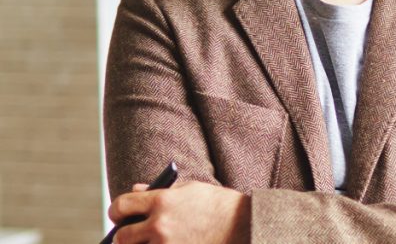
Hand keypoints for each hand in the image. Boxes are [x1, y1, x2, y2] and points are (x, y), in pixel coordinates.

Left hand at [108, 181, 249, 243]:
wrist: (245, 226)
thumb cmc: (219, 206)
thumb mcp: (191, 190)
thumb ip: (161, 192)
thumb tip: (136, 191)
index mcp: (162, 201)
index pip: (122, 205)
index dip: (117, 211)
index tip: (119, 216)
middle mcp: (159, 225)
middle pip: (123, 237)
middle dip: (124, 236)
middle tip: (131, 236)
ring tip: (153, 241)